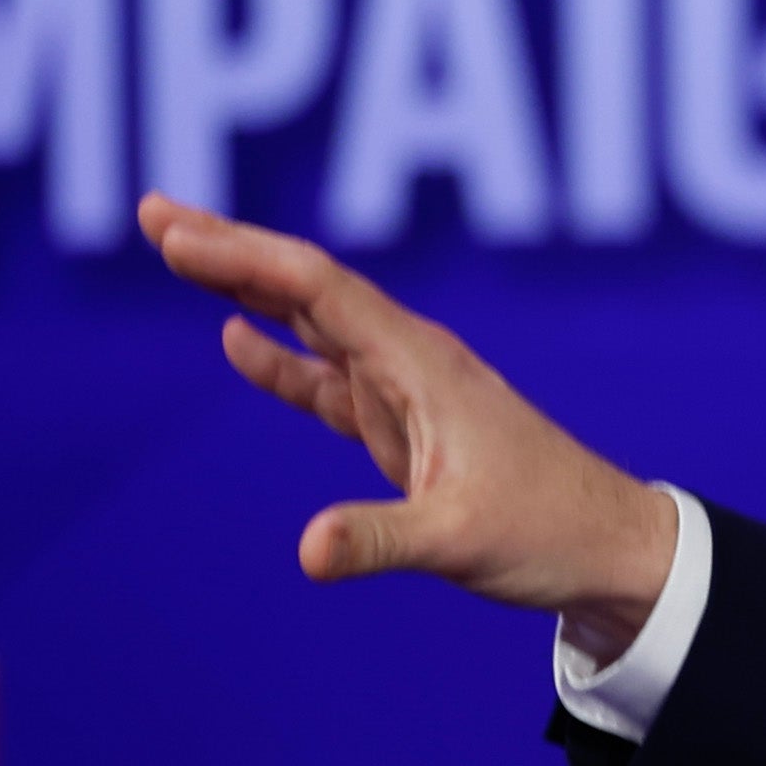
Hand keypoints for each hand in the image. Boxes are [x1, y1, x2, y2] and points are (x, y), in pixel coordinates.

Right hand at [141, 197, 673, 644]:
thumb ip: (380, 540)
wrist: (611, 550)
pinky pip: (328, 380)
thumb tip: (307, 552)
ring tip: (178, 252)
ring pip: (312, 323)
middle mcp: (411, 362)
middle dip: (230, 249)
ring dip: (245, 289)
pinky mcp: (404, 428)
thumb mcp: (459, 542)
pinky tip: (235, 338)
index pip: (318, 289)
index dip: (243, 257)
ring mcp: (406, 392)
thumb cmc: (549, 534)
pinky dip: (280, 358)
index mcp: (422, 366)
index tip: (176, 234)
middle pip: (306, 287)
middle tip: (154, 213)